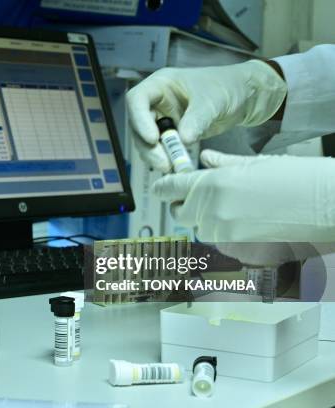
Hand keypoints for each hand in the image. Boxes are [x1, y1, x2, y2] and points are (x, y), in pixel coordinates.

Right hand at [126, 60, 286, 171]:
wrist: (247, 96)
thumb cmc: (229, 87)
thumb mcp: (213, 101)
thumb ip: (197, 120)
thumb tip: (182, 141)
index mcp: (161, 84)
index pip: (137, 100)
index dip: (139, 120)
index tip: (153, 139)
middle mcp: (157, 101)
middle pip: (138, 125)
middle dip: (148, 146)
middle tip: (163, 163)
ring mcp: (163, 118)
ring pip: (147, 140)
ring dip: (155, 156)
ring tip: (171, 167)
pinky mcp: (172, 133)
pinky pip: (162, 148)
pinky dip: (166, 158)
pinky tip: (176, 166)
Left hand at [152, 150, 334, 243]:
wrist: (328, 205)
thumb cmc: (297, 178)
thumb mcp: (255, 164)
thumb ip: (222, 164)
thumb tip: (204, 159)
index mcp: (211, 184)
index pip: (168, 189)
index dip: (162, 188)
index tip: (161, 188)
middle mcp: (212, 211)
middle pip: (179, 213)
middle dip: (186, 205)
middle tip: (203, 197)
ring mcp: (224, 235)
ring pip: (201, 229)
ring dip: (208, 220)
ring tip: (238, 207)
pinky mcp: (238, 251)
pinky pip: (221, 243)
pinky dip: (227, 234)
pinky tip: (249, 222)